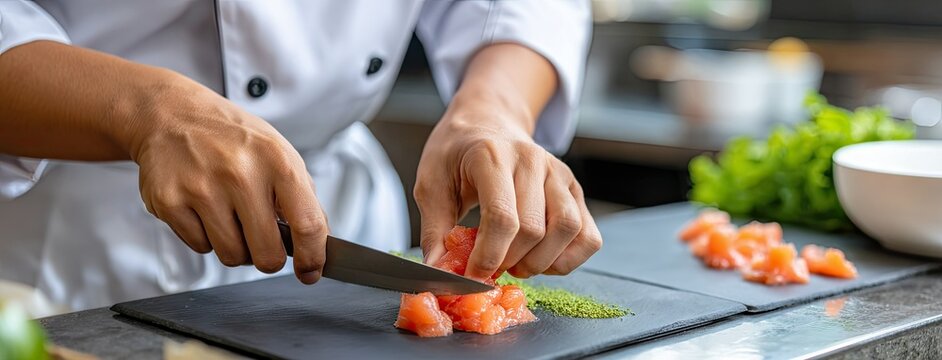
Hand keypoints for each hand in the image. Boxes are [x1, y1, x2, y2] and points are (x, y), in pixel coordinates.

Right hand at [130, 72, 327, 283]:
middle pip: (267, 255)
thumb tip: (319, 245)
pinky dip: (205, 236)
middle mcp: (240, 173)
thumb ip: (303, 198)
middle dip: (269, 257)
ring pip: (232, 256)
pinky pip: (200, 247)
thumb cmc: (233, 139)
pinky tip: (203, 207)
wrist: (172, 115)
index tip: (310, 272)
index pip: (307, 225)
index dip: (313, 258)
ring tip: (230, 215)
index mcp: (278, 161)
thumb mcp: (280, 154)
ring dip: (235, 246)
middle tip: (263, 241)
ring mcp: (202, 188)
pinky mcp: (169, 201)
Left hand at [415, 108, 602, 278]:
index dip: (488, 255)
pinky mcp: (574, 188)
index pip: (502, 217)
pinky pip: (588, 235)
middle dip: (508, 261)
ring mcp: (558, 173)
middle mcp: (532, 160)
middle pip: (533, 230)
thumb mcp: (430, 184)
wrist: (485, 121)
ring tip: (516, 263)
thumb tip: (438, 272)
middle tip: (489, 266)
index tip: (473, 274)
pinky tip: (542, 258)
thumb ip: (434, 230)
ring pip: (568, 230)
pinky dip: (568, 258)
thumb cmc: (456, 153)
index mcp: (491, 155)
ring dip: (541, 261)